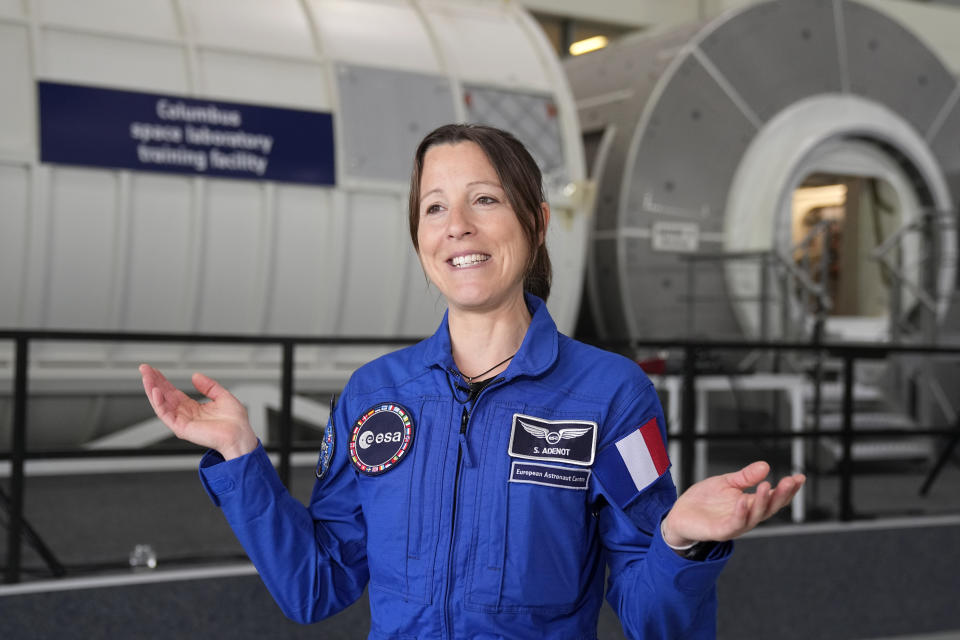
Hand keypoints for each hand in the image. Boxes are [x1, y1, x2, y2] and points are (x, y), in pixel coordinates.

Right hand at [139, 364, 257, 459]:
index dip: (163, 381)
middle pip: (164, 396)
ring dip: (152, 389)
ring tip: (146, 377)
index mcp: (193, 408)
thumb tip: (196, 376)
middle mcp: (185, 414)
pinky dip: (159, 403)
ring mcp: (182, 421)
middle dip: (153, 382)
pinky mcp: (181, 428)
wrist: (239, 435)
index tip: (154, 370)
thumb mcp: (222, 396)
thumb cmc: (235, 421)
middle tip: (144, 369)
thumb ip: (208, 386)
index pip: (173, 392)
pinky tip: (155, 391)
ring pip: (161, 404)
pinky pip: (166, 414)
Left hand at [661, 461, 804, 546]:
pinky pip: (734, 524)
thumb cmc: (704, 501)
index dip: (787, 489)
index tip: (800, 477)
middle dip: (782, 495)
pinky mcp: (721, 531)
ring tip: (768, 486)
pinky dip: (740, 513)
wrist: (680, 514)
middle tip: (790, 481)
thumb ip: (745, 477)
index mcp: (749, 504)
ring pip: (755, 516)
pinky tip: (743, 501)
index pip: (773, 498)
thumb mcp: (726, 482)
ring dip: (762, 502)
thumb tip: (765, 466)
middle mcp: (746, 516)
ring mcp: (735, 525)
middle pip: (769, 508)